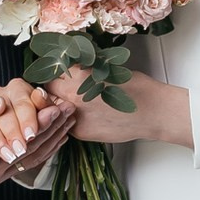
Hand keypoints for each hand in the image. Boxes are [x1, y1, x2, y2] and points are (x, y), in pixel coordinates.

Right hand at [0, 85, 72, 184]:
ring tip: (69, 120)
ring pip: (32, 159)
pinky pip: (25, 164)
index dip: (39, 122)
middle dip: (52, 128)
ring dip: (52, 139)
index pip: (18, 140)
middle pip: (30, 150)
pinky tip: (57, 136)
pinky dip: (43, 149)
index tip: (56, 106)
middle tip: (70, 110)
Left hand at [50, 65, 191, 148]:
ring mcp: (75, 116)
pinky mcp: (81, 132)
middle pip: (47, 90)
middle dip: (54, 88)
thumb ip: (84, 69)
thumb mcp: (107, 68)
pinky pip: (66, 123)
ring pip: (55, 109)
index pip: (51, 71)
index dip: (55, 72)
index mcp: (78, 75)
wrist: (152, 111)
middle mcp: (72, 96)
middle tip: (64, 88)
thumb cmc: (135, 88)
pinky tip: (87, 114)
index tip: (58, 73)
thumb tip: (70, 66)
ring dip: (60, 105)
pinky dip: (72, 118)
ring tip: (78, 102)